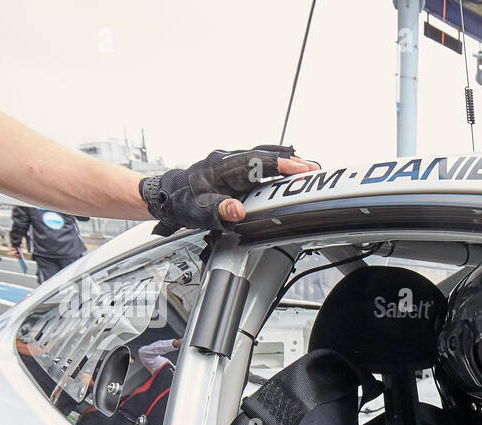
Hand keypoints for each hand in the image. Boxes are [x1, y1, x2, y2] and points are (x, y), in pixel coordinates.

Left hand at [141, 146, 319, 233]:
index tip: (300, 169)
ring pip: (262, 156)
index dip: (279, 166)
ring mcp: (231, 162)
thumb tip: (237, 212)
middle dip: (289, 161)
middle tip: (312, 167)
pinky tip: (289, 169)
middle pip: (263, 155)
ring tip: (307, 167)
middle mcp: (227, 160)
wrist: (168, 195)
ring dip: (285, 161)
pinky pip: (258, 162)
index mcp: (221, 168)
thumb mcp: (200, 212)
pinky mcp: (234, 167)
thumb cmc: (184, 203)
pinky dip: (276, 164)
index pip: (256, 163)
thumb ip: (220, 212)